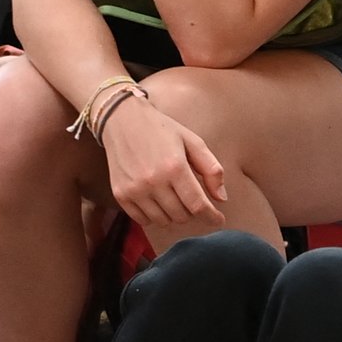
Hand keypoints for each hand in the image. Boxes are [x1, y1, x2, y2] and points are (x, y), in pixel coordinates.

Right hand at [99, 88, 227, 230]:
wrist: (122, 120)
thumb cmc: (162, 130)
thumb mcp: (193, 142)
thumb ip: (211, 170)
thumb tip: (221, 199)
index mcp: (175, 167)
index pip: (197, 205)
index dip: (211, 217)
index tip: (219, 220)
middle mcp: (153, 181)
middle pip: (182, 216)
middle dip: (192, 210)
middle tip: (190, 197)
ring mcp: (135, 190)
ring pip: (163, 221)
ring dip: (173, 214)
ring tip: (173, 197)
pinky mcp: (121, 194)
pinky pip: (143, 220)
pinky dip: (154, 215)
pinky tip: (157, 201)